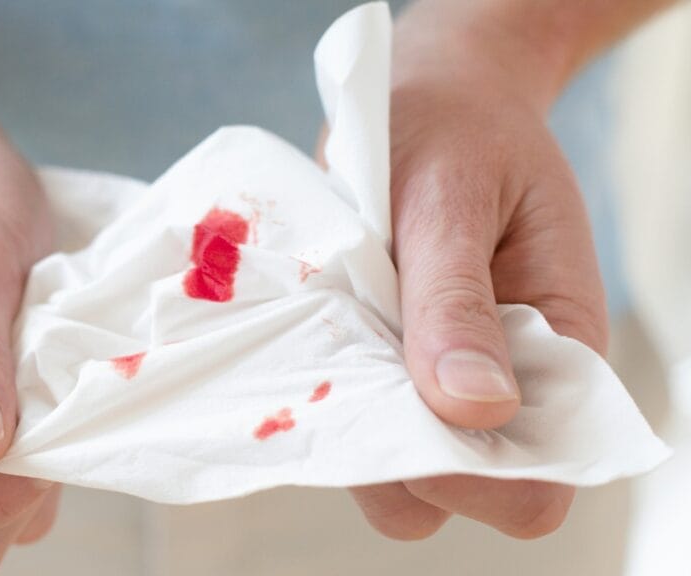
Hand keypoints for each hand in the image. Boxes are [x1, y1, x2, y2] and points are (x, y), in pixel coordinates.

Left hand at [346, 3, 607, 539]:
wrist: (426, 98)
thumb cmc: (455, 131)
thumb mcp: (453, 198)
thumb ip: (458, 301)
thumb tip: (474, 409)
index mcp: (558, 355)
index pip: (534, 483)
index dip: (474, 476)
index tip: (411, 407)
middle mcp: (497, 382)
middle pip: (451, 492)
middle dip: (397, 453)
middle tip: (357, 358)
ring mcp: (433, 375)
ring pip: (389, 462)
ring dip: (353, 417)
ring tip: (336, 330)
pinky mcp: (384, 361)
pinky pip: (353, 411)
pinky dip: (326, 388)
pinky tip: (317, 325)